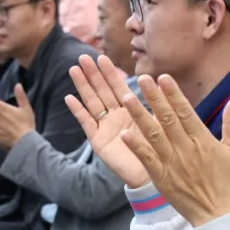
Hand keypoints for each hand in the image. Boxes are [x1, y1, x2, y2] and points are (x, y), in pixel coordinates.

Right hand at [65, 55, 148, 187]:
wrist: (151, 174)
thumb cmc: (157, 148)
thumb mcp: (158, 122)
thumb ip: (156, 103)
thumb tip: (159, 79)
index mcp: (129, 110)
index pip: (117, 86)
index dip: (109, 72)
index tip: (102, 56)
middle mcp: (115, 116)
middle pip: (101, 91)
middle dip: (93, 74)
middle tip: (83, 56)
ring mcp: (105, 127)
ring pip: (92, 102)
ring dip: (83, 86)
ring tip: (74, 69)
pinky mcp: (98, 141)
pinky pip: (87, 123)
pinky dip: (78, 111)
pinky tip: (69, 98)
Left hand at [120, 74, 229, 227]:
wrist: (218, 214)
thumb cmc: (227, 182)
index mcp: (203, 140)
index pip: (186, 111)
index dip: (173, 94)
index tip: (163, 77)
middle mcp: (186, 149)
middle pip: (167, 119)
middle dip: (154, 97)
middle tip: (142, 78)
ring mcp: (172, 163)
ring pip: (153, 135)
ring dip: (140, 116)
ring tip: (126, 98)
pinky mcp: (162, 178)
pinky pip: (147, 160)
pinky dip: (136, 147)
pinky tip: (124, 133)